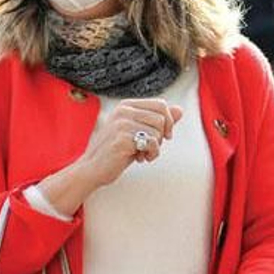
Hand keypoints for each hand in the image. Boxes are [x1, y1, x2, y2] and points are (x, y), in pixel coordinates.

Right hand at [40, 99, 184, 215]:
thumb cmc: (117, 152)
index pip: (161, 104)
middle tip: (150, 148)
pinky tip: (140, 158)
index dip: (169, 121)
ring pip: (158, 131)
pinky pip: (152, 143)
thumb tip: (180, 110)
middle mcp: (123, 111)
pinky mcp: (123, 139)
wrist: (93, 169)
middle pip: (162, 118)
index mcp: (126, 105)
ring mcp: (122, 124)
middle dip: (162, 136)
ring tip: (142, 154)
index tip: (164, 136)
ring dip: (156, 147)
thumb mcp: (139, 133)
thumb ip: (158, 121)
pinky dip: (152, 154)